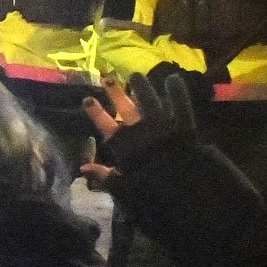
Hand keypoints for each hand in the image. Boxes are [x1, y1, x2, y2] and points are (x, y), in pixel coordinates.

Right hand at [81, 70, 196, 178]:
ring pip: (148, 99)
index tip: (87, 99)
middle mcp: (141, 129)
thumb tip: (83, 168)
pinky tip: (173, 78)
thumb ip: (104, 176)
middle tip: (107, 78)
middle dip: (115, 92)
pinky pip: (180, 103)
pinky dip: (177, 91)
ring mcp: (162, 124)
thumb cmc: (151, 191)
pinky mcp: (183, 124)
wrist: (183, 187)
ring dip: (141, 86)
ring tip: (135, 74)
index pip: (106, 126)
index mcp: (125, 145)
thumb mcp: (124, 189)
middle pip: (125, 107)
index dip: (96, 113)